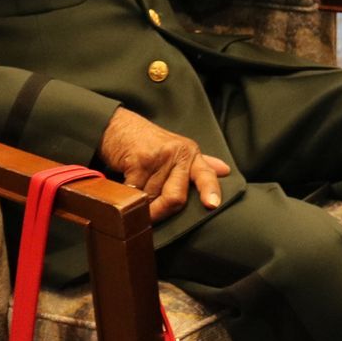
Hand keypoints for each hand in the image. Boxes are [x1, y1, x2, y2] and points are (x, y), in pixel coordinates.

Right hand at [97, 108, 230, 222]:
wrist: (117, 126)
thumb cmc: (146, 143)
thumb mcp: (176, 150)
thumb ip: (198, 164)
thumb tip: (224, 170)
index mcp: (191, 154)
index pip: (206, 175)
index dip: (210, 191)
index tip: (212, 205)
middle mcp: (179, 153)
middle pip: (176, 198)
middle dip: (160, 211)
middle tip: (149, 214)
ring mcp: (160, 156)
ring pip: (153, 198)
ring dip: (141, 201)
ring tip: (134, 188)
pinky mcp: (141, 160)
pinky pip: (136, 191)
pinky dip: (127, 194)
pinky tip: (124, 183)